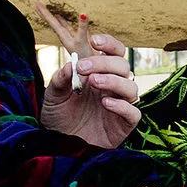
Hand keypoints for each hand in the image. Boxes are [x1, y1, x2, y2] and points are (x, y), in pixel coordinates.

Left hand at [37, 4, 142, 147]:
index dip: (110, 43)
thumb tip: (72, 63)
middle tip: (83, 68)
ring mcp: (119, 107)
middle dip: (104, 63)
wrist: (58, 147)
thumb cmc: (58, 119)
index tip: (95, 39)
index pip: (114, 53)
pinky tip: (105, 103)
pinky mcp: (123, 126)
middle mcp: (112, 88)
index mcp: (99, 75)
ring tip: (93, 83)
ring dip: (113, 81)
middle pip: (123, 66)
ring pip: (132, 87)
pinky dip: (122, 106)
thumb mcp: (53, 96)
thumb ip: (61, 78)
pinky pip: (134, 113)